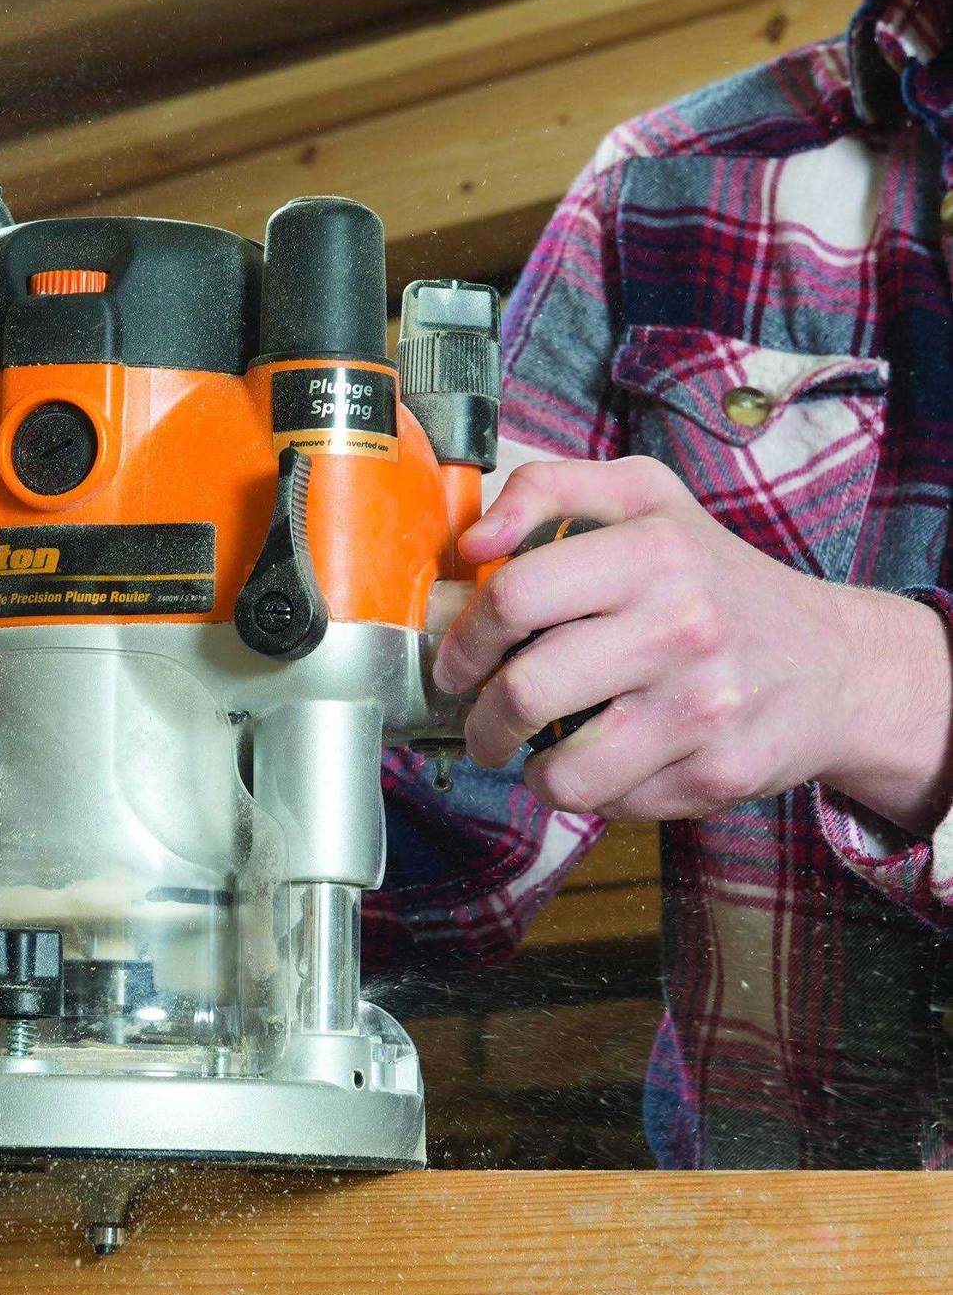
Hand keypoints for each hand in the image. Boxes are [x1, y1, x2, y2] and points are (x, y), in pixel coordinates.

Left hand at [435, 456, 952, 831]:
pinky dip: (593, 790)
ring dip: (530, 770)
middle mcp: (683, 627)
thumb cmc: (716, 580)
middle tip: (481, 721)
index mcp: (654, 550)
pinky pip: (610, 805)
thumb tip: (473, 541)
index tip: (456, 662)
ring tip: (539, 748)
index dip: (465, 639)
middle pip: (525, 693)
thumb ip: (549, 490)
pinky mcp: (718, 776)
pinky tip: (610, 758)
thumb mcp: (646, 499)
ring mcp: (704, 709)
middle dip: (480, 721)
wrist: (837, 663)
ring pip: (562, 773)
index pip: (515, 597)